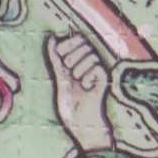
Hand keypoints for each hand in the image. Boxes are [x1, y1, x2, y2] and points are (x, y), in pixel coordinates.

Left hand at [48, 33, 113, 153]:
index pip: (78, 38)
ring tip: (77, 80)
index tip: (59, 52)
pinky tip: (87, 87)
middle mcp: (90, 62)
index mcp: (78, 59)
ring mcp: (98, 69)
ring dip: (79, 67)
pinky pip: (97, 67)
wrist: (80, 119)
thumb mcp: (60, 75)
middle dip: (73, 53)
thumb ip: (56, 57)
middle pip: (85, 43)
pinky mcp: (105, 77)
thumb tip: (51, 37)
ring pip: (91, 55)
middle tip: (68, 68)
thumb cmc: (70, 100)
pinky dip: (88, 76)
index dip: (69, 41)